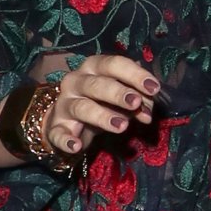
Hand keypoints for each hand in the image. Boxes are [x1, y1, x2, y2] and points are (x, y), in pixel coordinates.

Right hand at [44, 54, 159, 157]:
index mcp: (94, 68)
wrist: (67, 122)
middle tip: (136, 103)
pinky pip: (59, 133)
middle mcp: (76, 81)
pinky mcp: (56, 127)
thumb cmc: (100, 102)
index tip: (154, 88)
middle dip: (118, 93)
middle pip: (96, 85)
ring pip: (82, 107)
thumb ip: (137, 100)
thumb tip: (148, 111)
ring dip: (102, 116)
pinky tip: (76, 146)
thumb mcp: (120, 99)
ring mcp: (64, 104)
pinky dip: (66, 140)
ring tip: (122, 126)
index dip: (134, 74)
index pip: (113, 64)